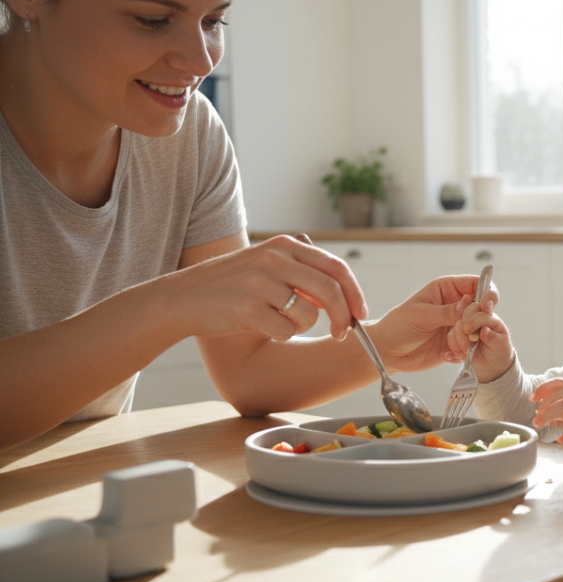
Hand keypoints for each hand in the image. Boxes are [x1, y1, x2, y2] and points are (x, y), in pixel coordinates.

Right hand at [169, 233, 366, 341]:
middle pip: (331, 291)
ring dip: (301, 326)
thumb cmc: (231, 286)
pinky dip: (281, 335)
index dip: (355, 294)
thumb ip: (302, 271)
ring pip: (309, 315)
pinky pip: (286, 331)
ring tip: (278, 321)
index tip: (361, 314)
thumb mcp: (266, 265)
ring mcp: (261, 282)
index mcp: (284, 246)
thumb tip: (344, 292)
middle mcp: (274, 259)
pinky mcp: (248, 308)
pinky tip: (261, 327)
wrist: (182, 298)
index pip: (337, 268)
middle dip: (343, 317)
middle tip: (341, 334)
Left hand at [366, 273, 500, 373]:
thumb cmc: (398, 326)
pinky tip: (448, 354)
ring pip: (480, 328)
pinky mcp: (458, 342)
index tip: (487, 306)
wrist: (388, 352)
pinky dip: (466, 351)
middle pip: (483, 307)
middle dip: (479, 319)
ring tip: (452, 345)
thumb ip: (447, 311)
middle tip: (466, 330)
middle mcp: (456, 305)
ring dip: (471, 338)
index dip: (487, 292)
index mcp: (447, 289)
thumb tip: (470, 303)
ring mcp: (458, 324)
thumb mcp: (421, 315)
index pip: (476, 283)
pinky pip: (472, 346)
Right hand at [446, 300, 513, 382]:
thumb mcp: (500, 346)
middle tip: (467, 340)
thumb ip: (493, 337)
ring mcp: (467, 325)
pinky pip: (451, 336)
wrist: (491, 364)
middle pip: (467, 311)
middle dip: (464, 326)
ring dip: (460, 341)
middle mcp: (478, 318)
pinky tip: (463, 355)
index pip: (480, 311)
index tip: (468, 331)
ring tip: (468, 352)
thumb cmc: (499, 351)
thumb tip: (484, 330)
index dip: (473, 320)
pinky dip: (455, 347)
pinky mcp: (458, 334)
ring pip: (457, 326)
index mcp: (490, 317)